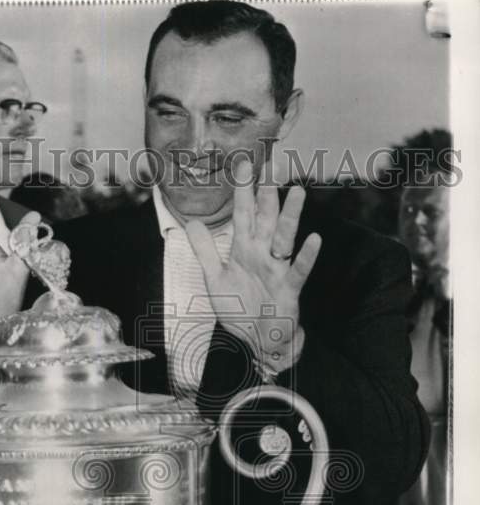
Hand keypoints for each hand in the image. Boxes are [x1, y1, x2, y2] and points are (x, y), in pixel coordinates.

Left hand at [186, 159, 321, 373]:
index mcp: (244, 250)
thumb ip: (205, 251)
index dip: (243, 191)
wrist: (256, 341)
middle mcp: (262, 254)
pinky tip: (314, 239)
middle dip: (268, 194)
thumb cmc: (240, 309)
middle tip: (273, 165)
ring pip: (284, 238)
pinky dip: (306, 257)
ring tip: (297, 192)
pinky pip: (298, 271)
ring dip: (291, 217)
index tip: (243, 164)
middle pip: (266, 219)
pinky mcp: (289, 290)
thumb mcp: (215, 279)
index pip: (243, 215)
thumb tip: (191, 223)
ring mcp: (278, 270)